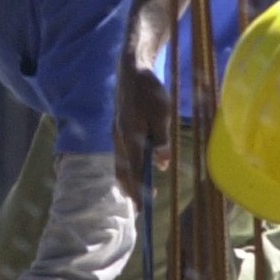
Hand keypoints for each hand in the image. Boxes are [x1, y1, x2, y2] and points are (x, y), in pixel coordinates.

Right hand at [112, 55, 176, 201]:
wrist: (132, 69)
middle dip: (131, 190)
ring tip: (138, 192)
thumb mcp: (163, 115)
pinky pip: (121, 154)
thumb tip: (162, 165)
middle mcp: (119, 138)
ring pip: (120, 163)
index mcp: (130, 137)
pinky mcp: (118, 128)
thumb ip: (162, 141)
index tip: (143, 210)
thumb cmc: (150, 91)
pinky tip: (135, 169)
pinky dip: (127, 167)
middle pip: (123, 172)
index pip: (134, 172)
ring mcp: (116, 133)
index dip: (138, 192)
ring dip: (129, 179)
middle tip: (141, 208)